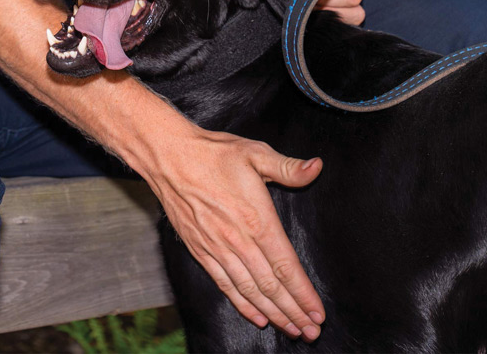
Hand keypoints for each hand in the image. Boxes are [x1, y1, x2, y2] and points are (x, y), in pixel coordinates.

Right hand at [140, 126, 325, 340]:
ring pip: (250, 290)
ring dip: (273, 313)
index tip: (317, 313)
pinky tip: (257, 316)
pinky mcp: (200, 250)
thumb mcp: (255, 153)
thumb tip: (317, 167)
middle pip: (271, 286)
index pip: (286, 266)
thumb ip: (288, 167)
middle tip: (310, 332)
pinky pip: (224, 284)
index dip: (303, 293)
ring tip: (291, 330)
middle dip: (293, 312)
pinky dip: (242, 304)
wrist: (169, 157)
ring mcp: (217, 248)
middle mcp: (238, 240)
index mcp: (257, 219)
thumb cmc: (214, 153)